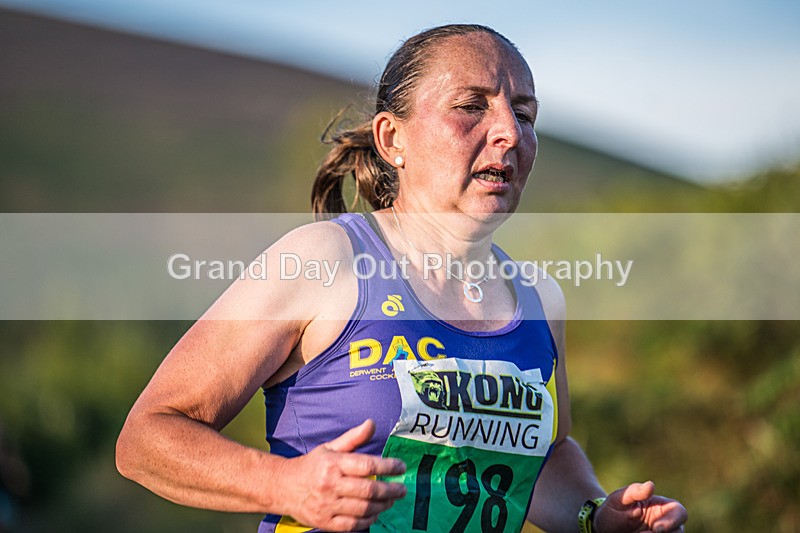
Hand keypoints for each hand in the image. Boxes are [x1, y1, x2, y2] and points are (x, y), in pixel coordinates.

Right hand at [278, 419, 406, 530]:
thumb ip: (353, 438)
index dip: (388, 466)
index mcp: (333, 464)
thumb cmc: (311, 465)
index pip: (367, 465)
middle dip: (391, 490)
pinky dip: (368, 520)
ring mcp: (327, 505)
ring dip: (383, 505)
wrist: (283, 487)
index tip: (401, 467)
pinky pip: (353, 525)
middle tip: (402, 489)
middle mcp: (330, 485)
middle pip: (369, 490)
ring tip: (392, 500)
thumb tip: (371, 424)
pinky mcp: (325, 522)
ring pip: (364, 509)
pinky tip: (376, 513)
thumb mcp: (330, 448)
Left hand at [594, 481, 687, 532]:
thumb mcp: (619, 499)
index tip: (656, 528)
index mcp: (662, 507)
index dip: (672, 521)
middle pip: (679, 531)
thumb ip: (634, 491)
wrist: (603, 527)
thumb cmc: (613, 509)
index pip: (679, 512)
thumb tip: (651, 485)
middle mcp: (666, 523)